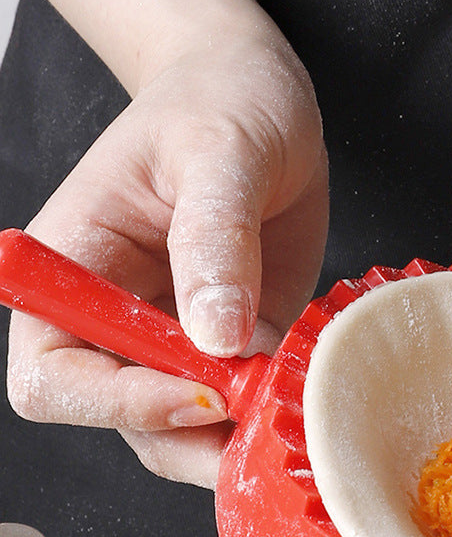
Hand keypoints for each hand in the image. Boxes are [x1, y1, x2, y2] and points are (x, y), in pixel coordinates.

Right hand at [5, 25, 327, 486]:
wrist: (259, 97)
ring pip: (189, 434)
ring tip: (297, 406)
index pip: (53, 375)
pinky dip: (279, 416)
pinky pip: (247, 409)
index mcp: (77, 269)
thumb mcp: (221, 152)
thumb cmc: (221, 101)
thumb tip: (216, 339)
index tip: (203, 388)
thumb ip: (215, 240)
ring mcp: (179, 342)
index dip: (117, 402)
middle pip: (126, 424)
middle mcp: (117, 319)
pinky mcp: (237, 350)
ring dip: (241, 439)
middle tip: (267, 411)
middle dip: (191, 439)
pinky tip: (313, 394)